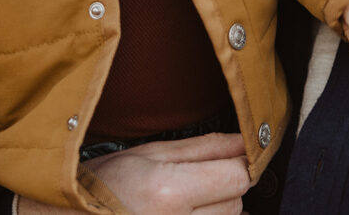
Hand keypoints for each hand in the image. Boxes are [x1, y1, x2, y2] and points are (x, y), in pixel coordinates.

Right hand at [18, 133, 251, 214]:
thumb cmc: (104, 184)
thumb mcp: (148, 153)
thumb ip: (202, 148)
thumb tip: (244, 141)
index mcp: (169, 191)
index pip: (237, 176)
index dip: (239, 162)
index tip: (233, 155)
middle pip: (236, 201)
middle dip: (222, 186)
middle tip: (190, 179)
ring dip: (215, 208)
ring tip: (181, 201)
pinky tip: (181, 214)